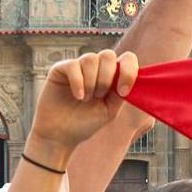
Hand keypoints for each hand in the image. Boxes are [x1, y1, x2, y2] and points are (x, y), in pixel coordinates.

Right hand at [27, 50, 137, 165]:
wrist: (60, 135)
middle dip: (107, 78)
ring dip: (91, 82)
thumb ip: (120, 92)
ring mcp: (77, 67)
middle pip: (108, 55)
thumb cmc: (84, 123)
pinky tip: (78, 96)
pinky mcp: (60, 70)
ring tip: (85, 99)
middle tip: (99, 96)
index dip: (128, 71)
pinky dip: (78, 82)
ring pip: (91, 59)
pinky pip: (73, 66)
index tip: (123, 92)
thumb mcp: (109, 110)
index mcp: (110, 75)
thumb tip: (132, 77)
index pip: (126, 59)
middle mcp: (94, 68)